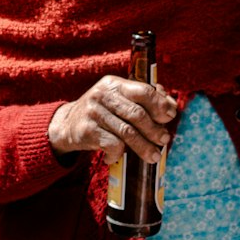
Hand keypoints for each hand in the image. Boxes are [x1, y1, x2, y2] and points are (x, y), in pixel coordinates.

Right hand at [48, 76, 176, 163]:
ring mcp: (93, 112)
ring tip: (154, 156)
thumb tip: (171, 106)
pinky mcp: (87, 130)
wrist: (67, 125)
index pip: (143, 90)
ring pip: (127, 132)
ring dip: (144, 147)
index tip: (170, 116)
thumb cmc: (103, 113)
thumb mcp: (120, 100)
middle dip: (154, 130)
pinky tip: (117, 156)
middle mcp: (103, 94)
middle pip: (137, 114)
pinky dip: (119, 153)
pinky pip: (112, 144)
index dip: (160, 104)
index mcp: (115, 83)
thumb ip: (145, 100)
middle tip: (164, 140)